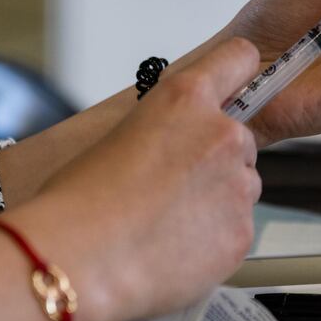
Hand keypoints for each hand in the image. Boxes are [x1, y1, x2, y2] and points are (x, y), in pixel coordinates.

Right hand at [17, 38, 262, 320]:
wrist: (77, 262)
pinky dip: (214, 240)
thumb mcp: (121, 136)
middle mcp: (222, 133)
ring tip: (167, 223)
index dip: (236, 76)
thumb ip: (165, 128)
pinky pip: (236, 230)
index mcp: (186, 99)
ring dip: (217, 201)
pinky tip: (173, 248)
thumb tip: (175, 143)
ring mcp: (238, 184)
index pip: (238, 59)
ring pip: (241, 187)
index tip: (234, 90)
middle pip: (239, 139)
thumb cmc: (80, 202)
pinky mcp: (243, 231)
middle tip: (173, 187)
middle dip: (216, 159)